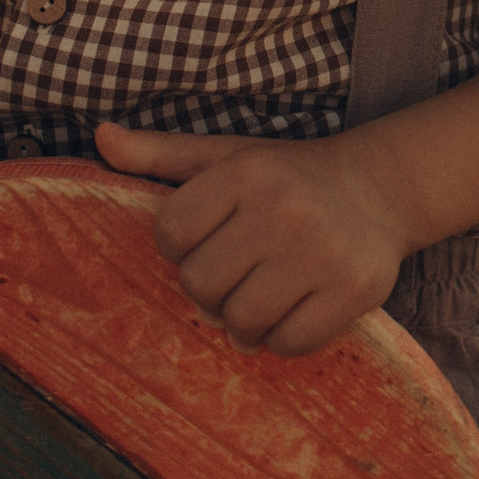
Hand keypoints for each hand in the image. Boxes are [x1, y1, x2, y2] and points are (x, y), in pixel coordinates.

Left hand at [94, 121, 412, 356]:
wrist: (378, 189)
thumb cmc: (286, 178)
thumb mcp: (226, 156)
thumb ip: (160, 154)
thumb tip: (101, 136)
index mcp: (247, 172)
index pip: (171, 234)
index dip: (179, 248)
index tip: (206, 242)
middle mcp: (285, 207)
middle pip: (201, 284)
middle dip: (209, 290)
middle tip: (234, 277)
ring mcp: (323, 250)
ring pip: (243, 321)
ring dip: (242, 323)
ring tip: (258, 299)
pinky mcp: (354, 288)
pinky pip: (291, 342)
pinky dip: (281, 340)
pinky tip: (290, 313)